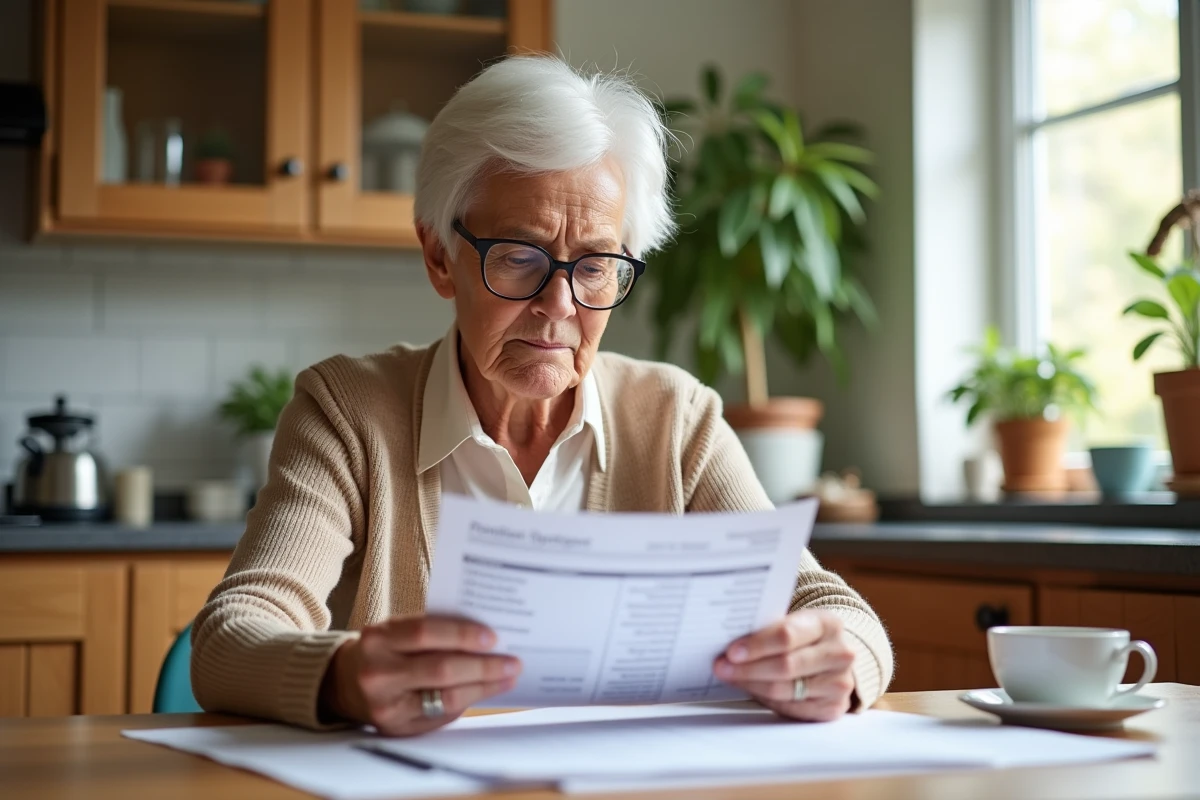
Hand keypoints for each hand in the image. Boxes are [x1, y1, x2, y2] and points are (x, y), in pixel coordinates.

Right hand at [320, 616, 520, 735]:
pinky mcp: (396, 727)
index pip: (425, 632)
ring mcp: (385, 704)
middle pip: (440, 668)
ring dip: (483, 686)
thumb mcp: (396, 631)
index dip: (462, 634)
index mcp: (378, 638)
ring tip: (507, 677)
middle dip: (482, 665)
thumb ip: (432, 631)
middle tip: (512, 661)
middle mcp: (377, 672)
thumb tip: (486, 636)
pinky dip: (468, 701)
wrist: (346, 682)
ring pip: (445, 696)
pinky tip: (485, 691)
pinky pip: (441, 715)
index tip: (493, 637)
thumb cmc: (385, 650)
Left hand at [713, 609, 855, 721]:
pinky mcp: (834, 707)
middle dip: (748, 668)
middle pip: (785, 666)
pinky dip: (766, 698)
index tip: (731, 652)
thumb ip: (768, 631)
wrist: (835, 656)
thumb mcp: (795, 623)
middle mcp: (840, 654)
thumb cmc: (805, 638)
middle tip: (722, 668)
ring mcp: (839, 683)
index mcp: (827, 624)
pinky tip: (752, 688)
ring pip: (785, 689)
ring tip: (731, 677)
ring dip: (752, 684)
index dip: (756, 645)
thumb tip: (729, 646)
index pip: (787, 635)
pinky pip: (790, 707)